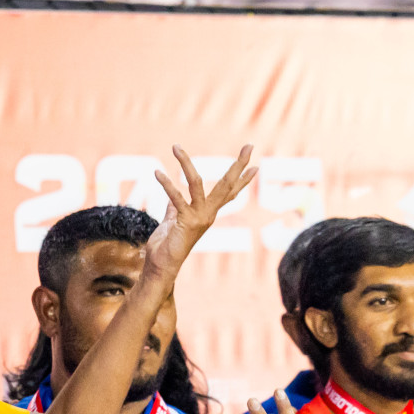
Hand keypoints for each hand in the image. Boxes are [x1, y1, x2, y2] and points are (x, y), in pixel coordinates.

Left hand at [147, 144, 256, 282]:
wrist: (161, 266)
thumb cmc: (167, 246)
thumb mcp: (172, 222)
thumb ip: (174, 208)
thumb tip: (173, 197)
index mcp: (207, 213)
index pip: (229, 194)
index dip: (242, 180)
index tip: (255, 166)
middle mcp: (208, 214)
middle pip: (227, 186)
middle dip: (238, 166)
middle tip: (250, 146)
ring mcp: (199, 217)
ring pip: (197, 183)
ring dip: (185, 164)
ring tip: (176, 147)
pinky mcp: (185, 221)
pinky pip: (176, 198)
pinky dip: (166, 184)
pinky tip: (157, 173)